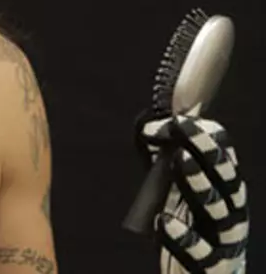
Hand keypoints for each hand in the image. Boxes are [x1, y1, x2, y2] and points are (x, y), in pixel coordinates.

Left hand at [137, 114, 248, 273]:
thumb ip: (164, 162)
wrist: (204, 273)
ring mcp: (226, 241)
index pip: (224, 158)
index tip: (177, 121)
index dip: (204, 137)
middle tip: (184, 129)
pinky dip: (185, 239)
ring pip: (219, 212)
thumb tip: (148, 128)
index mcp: (225, 191)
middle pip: (226, 179)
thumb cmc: (189, 229)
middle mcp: (231, 211)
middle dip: (207, 152)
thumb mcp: (176, 192)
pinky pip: (205, 255)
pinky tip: (164, 222)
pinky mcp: (216, 268)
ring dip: (200, 184)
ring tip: (180, 162)